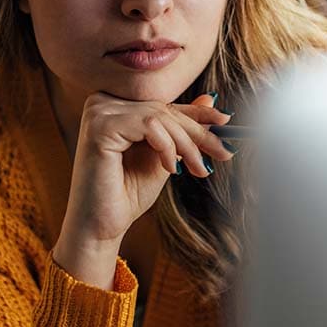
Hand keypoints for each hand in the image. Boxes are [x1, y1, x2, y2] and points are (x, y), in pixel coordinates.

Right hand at [55, 91, 233, 271]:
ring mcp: (99, 111)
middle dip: (198, 133)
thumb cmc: (127, 193)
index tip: (226, 121)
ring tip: (198, 168)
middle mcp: (103, 101)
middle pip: (163, 109)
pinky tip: (171, 169)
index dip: (197, 113)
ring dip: (186, 144)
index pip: (163, 105)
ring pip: (160, 116)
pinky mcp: (100, 125)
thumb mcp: (164, 155)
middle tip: (224, 152)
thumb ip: (181, 128)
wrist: (101, 227)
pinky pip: (149, 125)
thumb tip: (211, 99)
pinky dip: (166, 146)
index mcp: (115, 105)